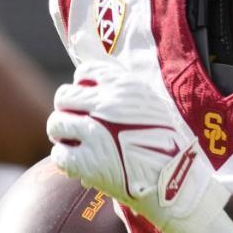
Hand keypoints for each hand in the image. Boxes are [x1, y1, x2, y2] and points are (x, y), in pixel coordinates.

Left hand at [45, 62, 228, 232]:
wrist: (176, 183)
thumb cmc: (163, 142)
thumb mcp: (147, 101)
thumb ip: (116, 82)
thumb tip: (81, 49)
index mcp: (124, 86)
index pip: (84, 73)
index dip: (83, 88)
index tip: (90, 103)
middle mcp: (106, 105)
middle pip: (63, 96)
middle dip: (68, 111)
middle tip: (77, 127)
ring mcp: (95, 134)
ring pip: (55, 123)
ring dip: (63, 135)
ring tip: (78, 146)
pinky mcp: (87, 163)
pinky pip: (58, 154)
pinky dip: (66, 161)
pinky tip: (81, 165)